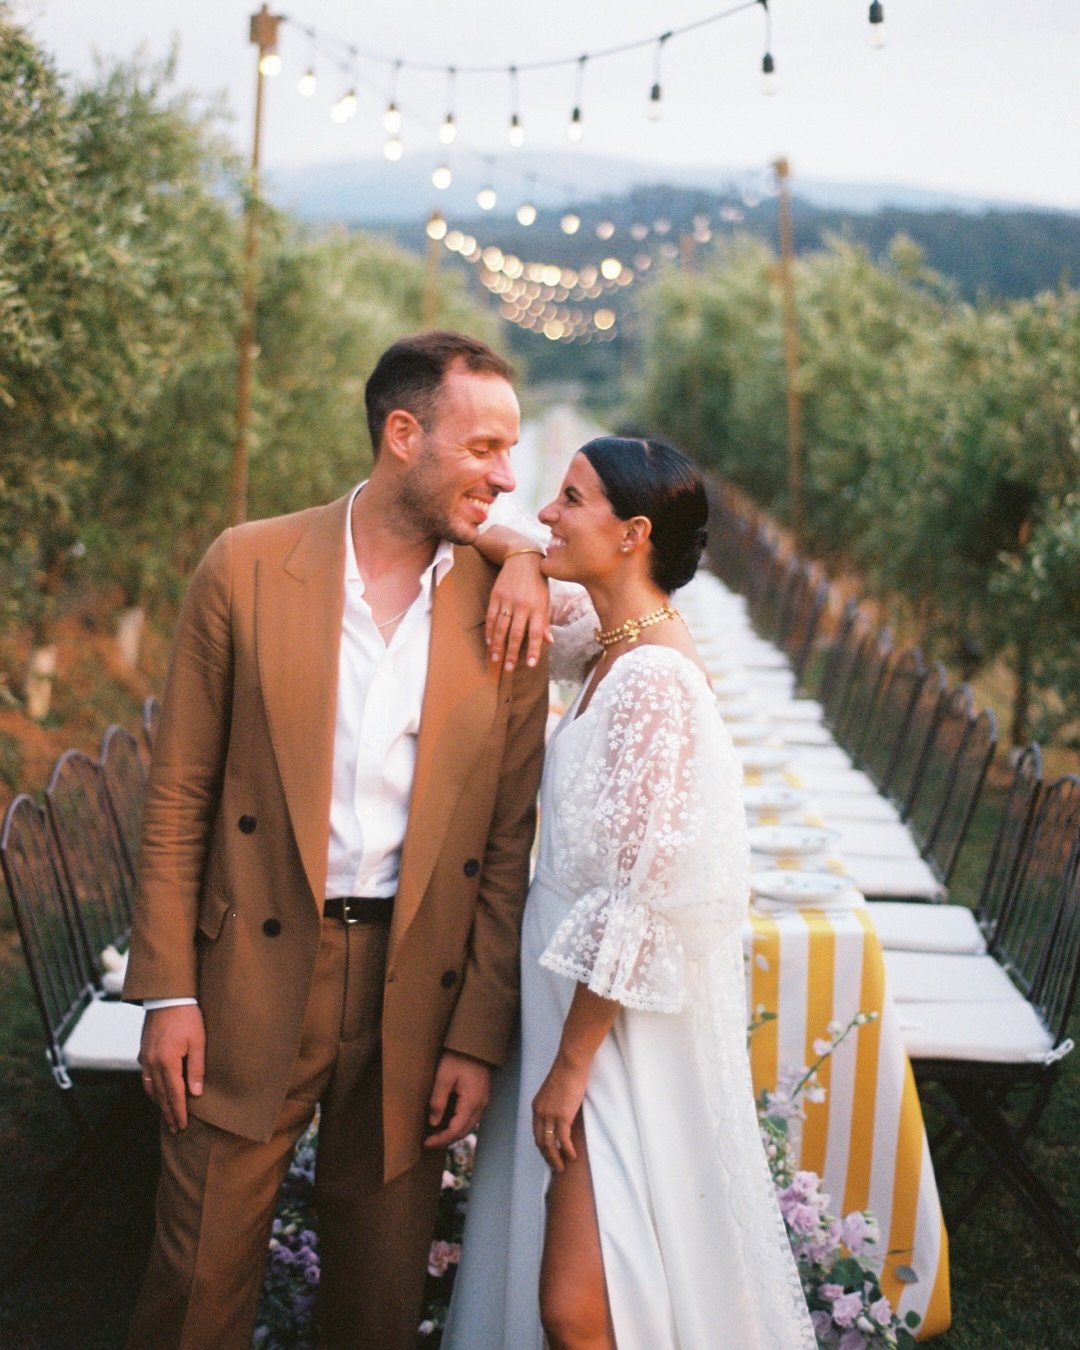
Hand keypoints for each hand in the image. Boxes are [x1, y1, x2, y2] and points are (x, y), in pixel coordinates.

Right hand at [139, 1004, 205, 1132]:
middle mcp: (152, 1063)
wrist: (167, 997)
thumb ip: (197, 1068)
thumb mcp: (199, 1041)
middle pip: (161, 1095)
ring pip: (150, 1088)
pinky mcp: (143, 1051)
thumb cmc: (188, 1016)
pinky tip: (157, 1093)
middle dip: (168, 1113)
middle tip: (175, 1128)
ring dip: (159, 1103)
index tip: (182, 1126)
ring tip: (167, 1115)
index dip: (179, 1111)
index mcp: (167, 1061)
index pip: (174, 1094)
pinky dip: (152, 1089)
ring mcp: (145, 1057)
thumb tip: (196, 1093)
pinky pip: (146, 1077)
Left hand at [424, 1050, 491, 1148]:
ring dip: (453, 1133)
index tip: (426, 1143)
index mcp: (472, 1102)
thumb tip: (433, 1122)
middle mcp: (480, 1105)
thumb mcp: (443, 1077)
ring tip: (437, 1135)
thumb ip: (438, 1101)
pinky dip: (459, 1124)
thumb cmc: (459, 1057)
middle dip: (446, 1140)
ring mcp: (483, 1101)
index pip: (456, 1130)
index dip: (441, 1139)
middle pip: (464, 1132)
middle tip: (429, 1142)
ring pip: (469, 1126)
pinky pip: (471, 1117)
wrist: (476, 1042)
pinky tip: (448, 1122)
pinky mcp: (481, 1096)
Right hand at [485, 553, 551, 672]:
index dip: (533, 650)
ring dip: (497, 645)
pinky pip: (491, 616)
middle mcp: (523, 605)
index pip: (536, 633)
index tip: (531, 665)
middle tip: (508, 668)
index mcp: (538, 607)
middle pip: (516, 634)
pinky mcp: (496, 595)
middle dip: (512, 653)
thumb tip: (549, 641)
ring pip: (501, 627)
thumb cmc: (538, 582)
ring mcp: (508, 600)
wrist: (523, 558)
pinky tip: (488, 642)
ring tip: (495, 659)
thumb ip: (545, 621)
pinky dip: (489, 631)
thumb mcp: (546, 600)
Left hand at [531, 1057, 588, 1171]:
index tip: (549, 1154)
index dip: (543, 1146)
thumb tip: (562, 1113)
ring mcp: (550, 1116)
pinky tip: (572, 1156)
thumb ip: (554, 1104)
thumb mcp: (554, 1091)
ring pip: (550, 1144)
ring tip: (562, 1167)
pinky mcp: (563, 1116)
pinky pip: (563, 1140)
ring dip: (555, 1158)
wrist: (570, 1064)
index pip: (537, 1132)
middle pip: (541, 1142)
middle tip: (554, 1167)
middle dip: (547, 1156)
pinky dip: (567, 1150)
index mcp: (536, 1107)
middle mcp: (540, 1113)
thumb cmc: (566, 1073)